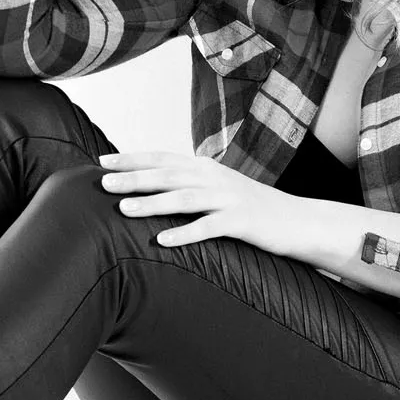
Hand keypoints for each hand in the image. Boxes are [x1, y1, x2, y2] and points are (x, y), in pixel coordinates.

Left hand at [97, 149, 308, 257]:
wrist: (298, 220)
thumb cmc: (250, 208)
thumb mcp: (217, 188)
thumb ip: (188, 183)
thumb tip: (151, 186)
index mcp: (205, 168)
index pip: (162, 158)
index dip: (132, 159)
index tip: (102, 162)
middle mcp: (214, 178)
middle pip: (168, 175)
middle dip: (134, 178)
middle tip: (103, 183)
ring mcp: (228, 199)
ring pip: (184, 199)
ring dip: (152, 204)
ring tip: (123, 209)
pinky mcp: (241, 222)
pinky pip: (209, 228)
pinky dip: (185, 234)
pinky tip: (162, 241)